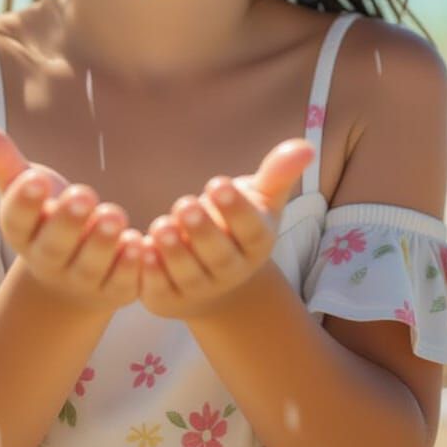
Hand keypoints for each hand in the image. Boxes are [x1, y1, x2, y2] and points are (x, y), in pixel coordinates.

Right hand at [0, 120, 143, 314]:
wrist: (71, 279)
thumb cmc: (47, 217)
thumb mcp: (26, 186)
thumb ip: (1, 157)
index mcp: (23, 232)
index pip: (16, 220)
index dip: (25, 201)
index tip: (35, 178)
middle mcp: (48, 260)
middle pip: (54, 245)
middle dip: (68, 221)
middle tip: (84, 194)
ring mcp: (81, 279)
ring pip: (90, 265)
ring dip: (102, 242)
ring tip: (114, 215)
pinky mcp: (115, 290)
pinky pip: (122, 283)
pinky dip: (131, 267)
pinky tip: (140, 245)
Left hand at [138, 139, 315, 320]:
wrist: (216, 283)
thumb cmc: (238, 227)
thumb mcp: (261, 200)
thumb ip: (278, 174)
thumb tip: (306, 146)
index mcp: (256, 244)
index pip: (250, 230)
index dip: (235, 209)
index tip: (219, 184)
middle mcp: (230, 271)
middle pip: (218, 255)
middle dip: (202, 230)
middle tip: (186, 204)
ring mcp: (199, 289)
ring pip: (187, 273)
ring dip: (174, 251)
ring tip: (162, 226)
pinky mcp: (167, 299)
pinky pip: (157, 289)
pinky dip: (148, 272)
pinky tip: (140, 248)